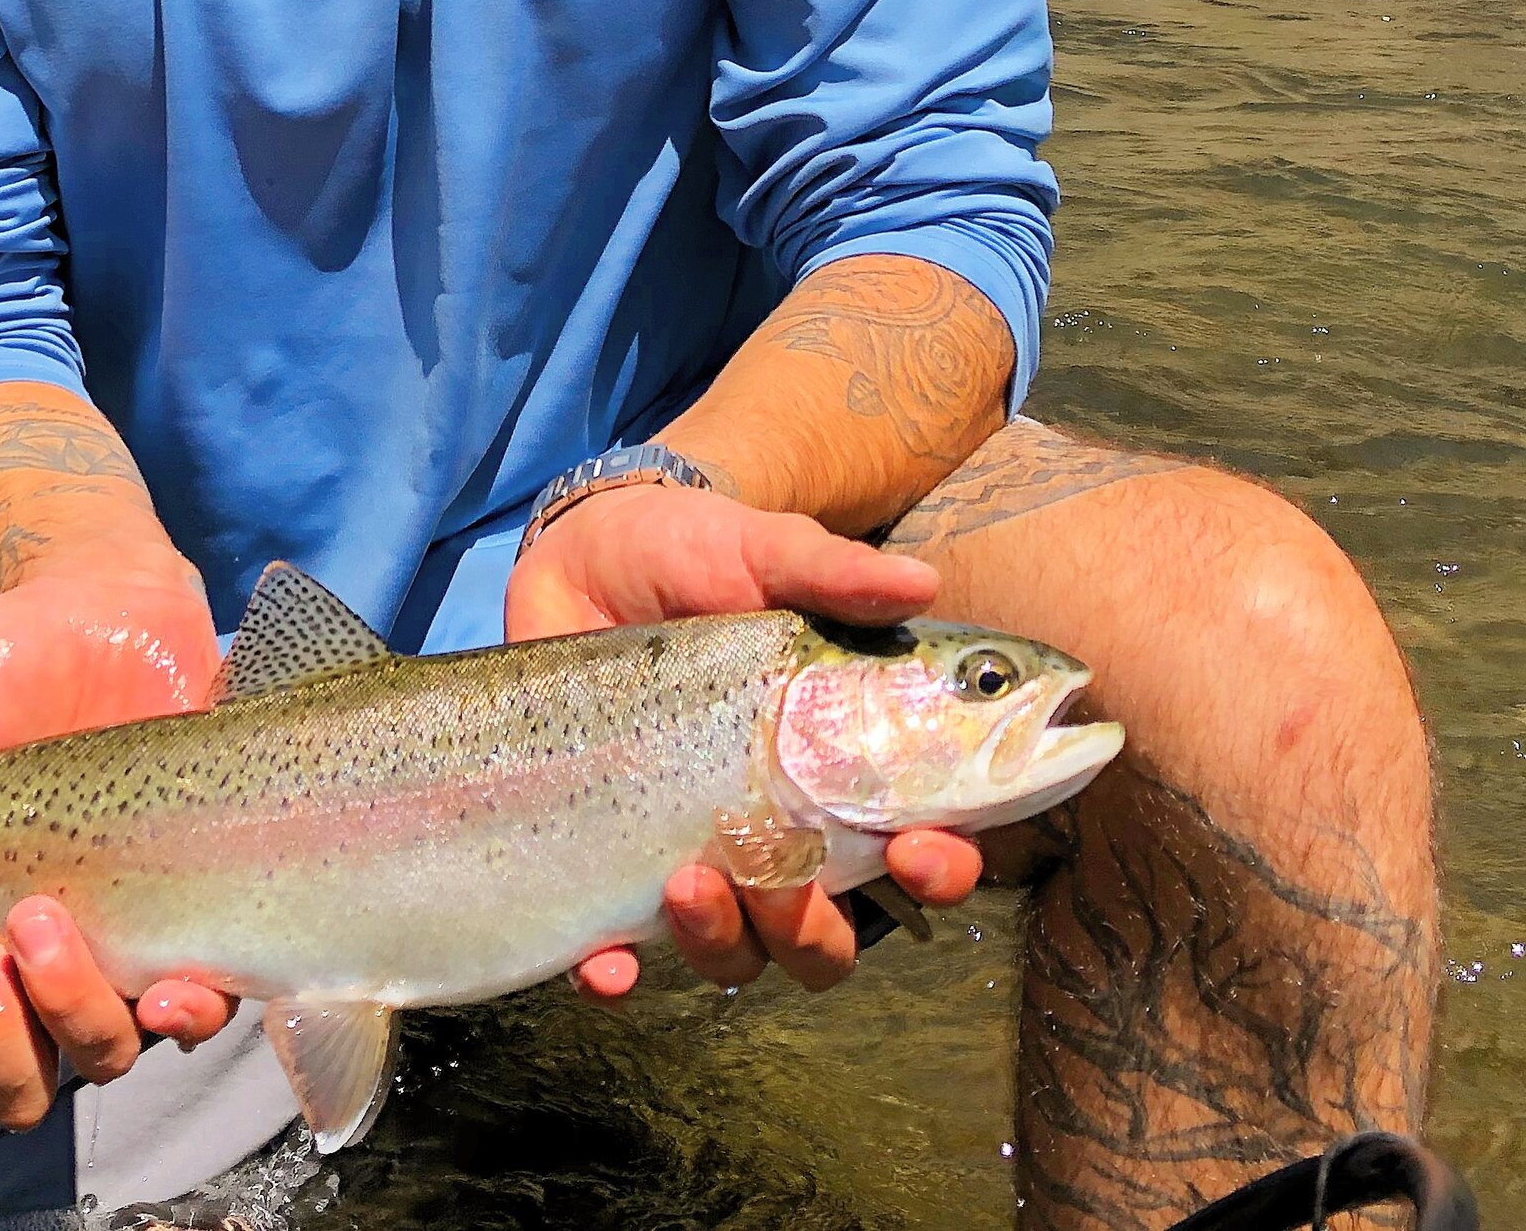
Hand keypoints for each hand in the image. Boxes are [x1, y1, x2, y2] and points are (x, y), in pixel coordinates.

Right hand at [0, 548, 236, 1127]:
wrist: (106, 604)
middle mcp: (23, 955)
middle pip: (5, 1072)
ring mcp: (112, 943)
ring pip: (96, 1053)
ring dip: (73, 1018)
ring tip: (57, 930)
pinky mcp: (187, 918)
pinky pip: (196, 1012)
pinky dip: (187, 1019)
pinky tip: (176, 989)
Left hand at [504, 482, 984, 997]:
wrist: (586, 550)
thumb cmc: (694, 551)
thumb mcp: (763, 552)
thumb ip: (833, 573)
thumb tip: (920, 582)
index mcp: (838, 766)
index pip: (917, 845)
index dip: (939, 868)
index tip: (921, 850)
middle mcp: (778, 830)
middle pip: (827, 934)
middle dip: (816, 930)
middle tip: (785, 878)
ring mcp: (694, 852)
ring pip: (738, 954)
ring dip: (725, 942)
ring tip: (688, 881)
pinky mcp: (611, 860)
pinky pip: (618, 956)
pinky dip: (616, 976)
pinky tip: (607, 965)